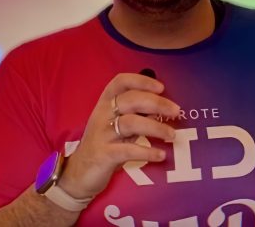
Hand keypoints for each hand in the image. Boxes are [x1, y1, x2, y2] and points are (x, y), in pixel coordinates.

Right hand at [58, 72, 180, 199]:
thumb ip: (135, 114)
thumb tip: (162, 105)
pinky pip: (128, 150)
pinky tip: (160, 155)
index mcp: (105, 104)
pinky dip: (147, 152)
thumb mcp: (116, 125)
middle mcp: (102, 115)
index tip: (161, 87)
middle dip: (156, 103)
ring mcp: (102, 134)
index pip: (120, 82)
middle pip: (130, 100)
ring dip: (155, 127)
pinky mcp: (104, 155)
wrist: (78, 173)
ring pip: (131, 123)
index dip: (141, 81)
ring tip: (172, 135)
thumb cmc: (104, 144)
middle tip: (176, 111)